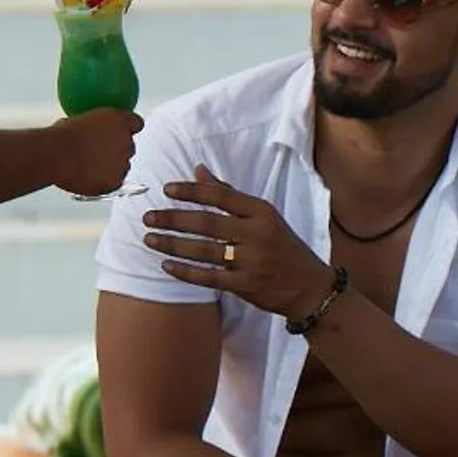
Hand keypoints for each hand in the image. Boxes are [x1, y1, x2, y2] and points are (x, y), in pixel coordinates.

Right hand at [49, 109, 142, 195]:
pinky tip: (89, 179)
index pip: (136, 123)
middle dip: (117, 150)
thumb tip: (83, 129)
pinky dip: (105, 182)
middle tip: (99, 153)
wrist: (57, 155)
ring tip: (90, 168)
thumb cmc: (61, 136)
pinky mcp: (116, 181)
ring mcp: (123, 163)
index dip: (128, 129)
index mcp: (118, 121)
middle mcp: (126, 141)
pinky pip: (114, 182)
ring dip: (111, 167)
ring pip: (123, 166)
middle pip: (129, 147)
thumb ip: (89, 125)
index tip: (121, 132)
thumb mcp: (77, 121)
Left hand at [143, 167, 337, 318]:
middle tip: (148, 217)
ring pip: (205, 250)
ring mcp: (251, 261)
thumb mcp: (264, 216)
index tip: (166, 189)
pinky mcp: (246, 286)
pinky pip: (209, 277)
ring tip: (149, 239)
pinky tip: (166, 266)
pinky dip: (186, 272)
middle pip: (208, 223)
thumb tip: (198, 169)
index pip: (221, 196)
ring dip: (173, 245)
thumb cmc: (282, 246)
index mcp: (261, 211)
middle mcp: (256, 234)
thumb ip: (230, 194)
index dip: (192, 191)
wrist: (309, 287)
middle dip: (174, 219)